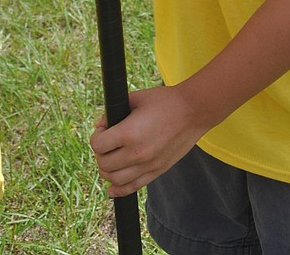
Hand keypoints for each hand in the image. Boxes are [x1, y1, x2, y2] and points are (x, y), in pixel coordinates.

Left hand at [91, 85, 206, 196]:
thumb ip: (114, 112)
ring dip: (107, 171)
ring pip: (115, 180)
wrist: (193, 111)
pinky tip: (112, 188)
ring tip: (110, 159)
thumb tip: (100, 125)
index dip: (96, 136)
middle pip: (104, 164)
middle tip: (106, 143)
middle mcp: (137, 153)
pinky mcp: (157, 171)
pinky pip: (133, 187)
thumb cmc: (164, 101)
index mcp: (129, 133)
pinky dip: (119, 190)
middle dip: (100, 153)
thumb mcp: (136, 98)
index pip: (98, 145)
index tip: (102, 129)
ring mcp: (148, 165)